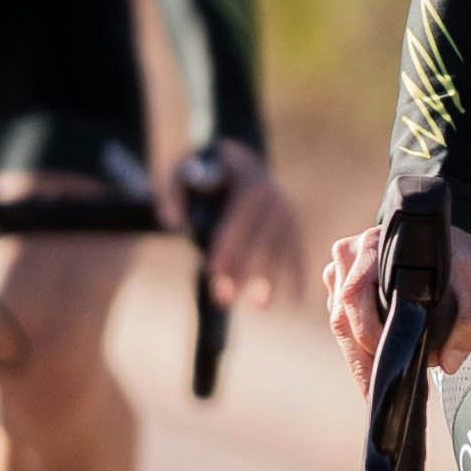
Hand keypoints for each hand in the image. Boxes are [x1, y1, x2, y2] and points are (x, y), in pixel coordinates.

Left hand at [186, 146, 306, 307]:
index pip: (239, 218)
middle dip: (244, 270)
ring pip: (281, 251)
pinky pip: (297, 254)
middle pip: (261, 239)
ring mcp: (288, 214)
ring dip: (270, 279)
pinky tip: (294, 301)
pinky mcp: (294, 229)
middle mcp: (276, 199)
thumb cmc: (207, 172)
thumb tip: (171, 221)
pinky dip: (298, 277)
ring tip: (258, 306)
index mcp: (251, 183)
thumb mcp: (186, 171)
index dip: (227, 244)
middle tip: (224, 297)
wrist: (240, 164)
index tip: (212, 270)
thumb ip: (174, 193)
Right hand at [325, 208, 470, 376]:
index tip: (384, 370)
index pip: (357, 299)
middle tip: (377, 394)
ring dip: (359, 356)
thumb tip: (448, 362)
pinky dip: (358, 346)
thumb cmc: (452, 253)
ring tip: (376, 387)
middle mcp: (350, 257)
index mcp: (373, 248)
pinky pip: (342, 322)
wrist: (441, 233)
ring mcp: (340, 271)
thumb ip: (468, 319)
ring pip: (340, 325)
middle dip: (362, 360)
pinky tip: (374, 366)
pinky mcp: (339, 285)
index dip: (369, 338)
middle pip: (343, 319)